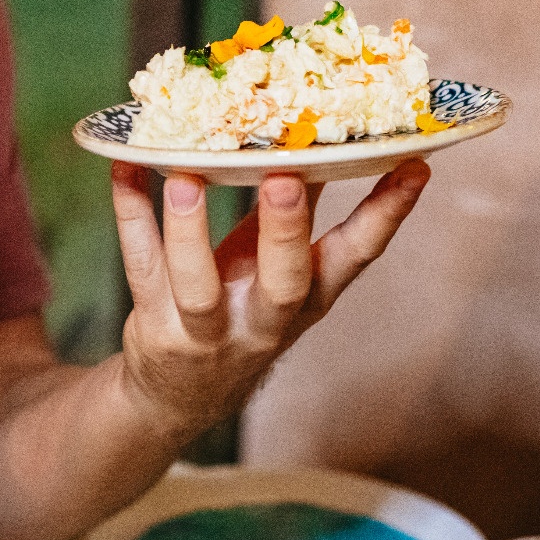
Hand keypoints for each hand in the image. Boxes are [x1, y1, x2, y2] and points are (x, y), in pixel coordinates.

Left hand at [111, 160, 429, 436]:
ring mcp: (207, 331)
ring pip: (198, 285)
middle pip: (283, 283)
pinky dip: (131, 216)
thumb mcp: (277, 273)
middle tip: (286, 178)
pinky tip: (124, 167)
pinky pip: (140, 267)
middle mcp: (262, 321)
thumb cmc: (239, 311)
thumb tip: (316, 142)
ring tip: (186, 176)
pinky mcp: (156, 328)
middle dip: (286, 232)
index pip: (355, 258)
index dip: (387, 216)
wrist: (178, 397)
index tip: (415, 166)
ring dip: (191, 229)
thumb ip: (295, 215)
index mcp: (307, 300)